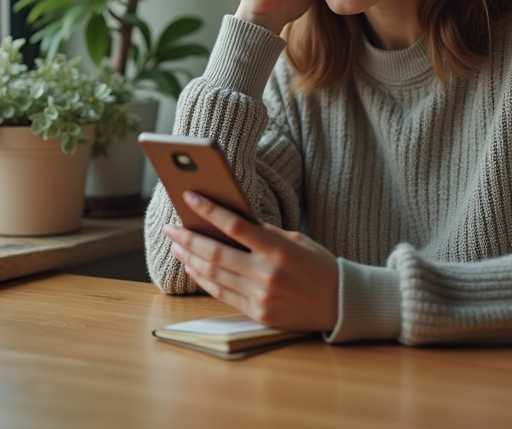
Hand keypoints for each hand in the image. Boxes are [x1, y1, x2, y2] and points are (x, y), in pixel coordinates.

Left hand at [162, 192, 338, 331]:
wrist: (341, 304)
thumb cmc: (319, 266)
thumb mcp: (297, 240)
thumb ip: (265, 232)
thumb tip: (232, 219)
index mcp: (280, 250)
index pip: (236, 226)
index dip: (210, 211)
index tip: (190, 197)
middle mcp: (267, 274)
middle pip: (216, 253)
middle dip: (188, 238)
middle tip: (170, 227)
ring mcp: (261, 296)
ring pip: (214, 275)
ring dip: (191, 258)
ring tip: (176, 245)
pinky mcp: (258, 313)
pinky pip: (222, 294)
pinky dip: (203, 279)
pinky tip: (193, 267)